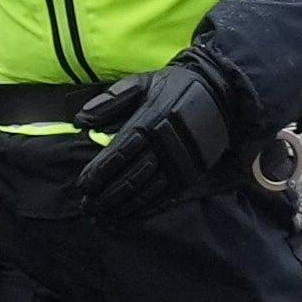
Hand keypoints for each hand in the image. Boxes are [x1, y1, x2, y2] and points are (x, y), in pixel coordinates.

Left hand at [74, 50, 248, 226]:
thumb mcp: (141, 83)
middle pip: (131, 177)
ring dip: (122, 208)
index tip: (82, 185)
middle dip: (106, 195)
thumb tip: (81, 119)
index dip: (99, 172)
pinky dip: (144, 211)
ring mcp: (180, 164)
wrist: (220, 94)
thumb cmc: (173, 87)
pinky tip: (127, 219)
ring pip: (146, 192)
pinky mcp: (190, 176)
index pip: (119, 153)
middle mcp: (165, 146)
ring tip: (102, 218)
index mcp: (150, 121)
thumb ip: (110, 100)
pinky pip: (165, 199)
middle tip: (86, 206)